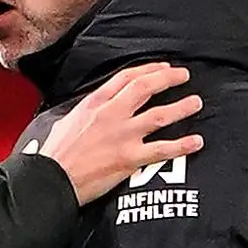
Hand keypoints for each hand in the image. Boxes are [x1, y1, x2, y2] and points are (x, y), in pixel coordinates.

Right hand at [42, 63, 203, 205]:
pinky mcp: (129, 158)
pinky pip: (162, 150)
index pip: (126, 78)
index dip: (148, 70)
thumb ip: (83, 114)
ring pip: (160, 115)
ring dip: (181, 107)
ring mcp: (122, 136)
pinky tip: (197, 141)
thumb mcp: (64, 122)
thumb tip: (89, 113)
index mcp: (94, 104)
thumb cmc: (55, 155)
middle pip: (146, 88)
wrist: (51, 179)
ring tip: (196, 102)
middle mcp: (111, 115)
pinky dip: (182, 145)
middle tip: (184, 76)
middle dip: (168, 79)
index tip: (162, 67)